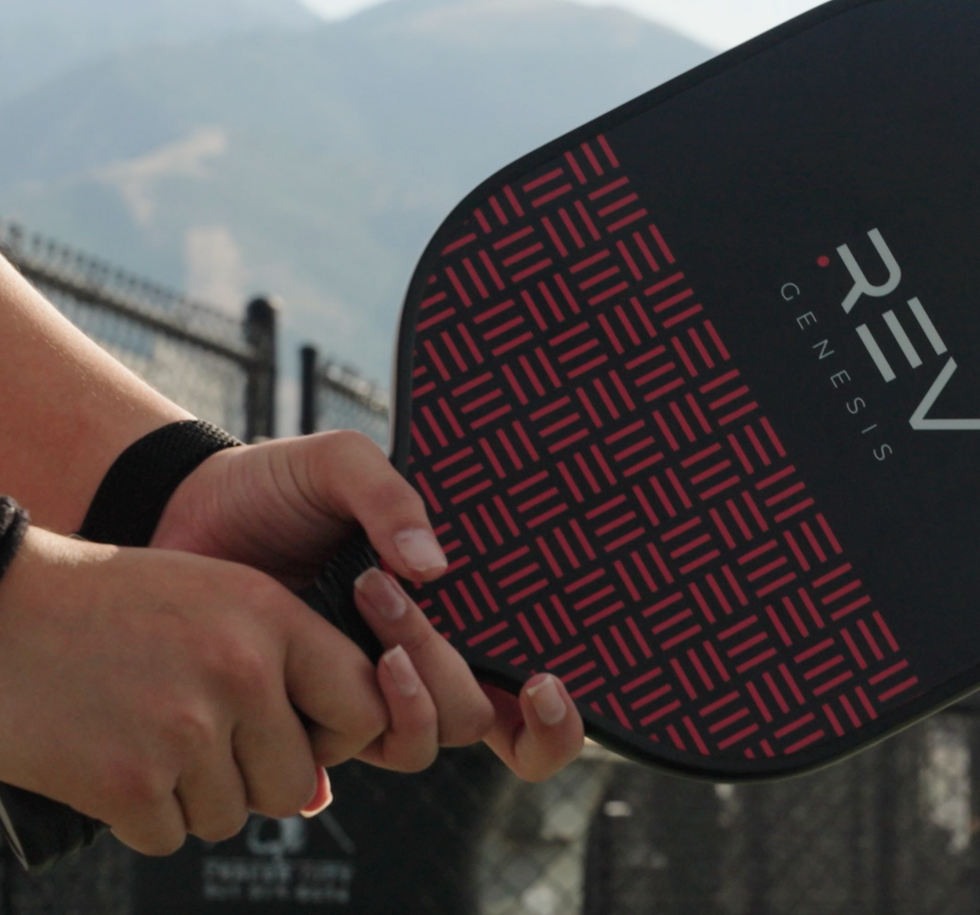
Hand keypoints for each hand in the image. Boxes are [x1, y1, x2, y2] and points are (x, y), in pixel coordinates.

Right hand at [0, 529, 392, 854]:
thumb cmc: (111, 606)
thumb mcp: (215, 600)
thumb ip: (283, 672)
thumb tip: (319, 791)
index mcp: (271, 616)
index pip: (364, 706)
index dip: (338, 734)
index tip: (302, 734)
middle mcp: (240, 670)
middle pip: (295, 782)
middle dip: (253, 778)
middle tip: (201, 743)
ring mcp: (185, 729)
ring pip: (230, 815)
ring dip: (191, 796)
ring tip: (145, 737)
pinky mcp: (127, 782)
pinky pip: (168, 837)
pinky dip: (140, 816)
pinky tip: (110, 759)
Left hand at [151, 431, 585, 779]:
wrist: (182, 509)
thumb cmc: (276, 486)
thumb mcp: (340, 464)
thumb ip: (390, 497)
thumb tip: (434, 567)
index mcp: (455, 615)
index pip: (525, 694)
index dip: (556, 718)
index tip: (544, 682)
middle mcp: (420, 667)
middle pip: (476, 718)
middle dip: (443, 663)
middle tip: (386, 586)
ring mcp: (363, 697)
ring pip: (418, 741)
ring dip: (400, 683)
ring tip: (360, 595)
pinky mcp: (306, 716)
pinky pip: (343, 754)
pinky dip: (338, 722)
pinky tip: (305, 671)